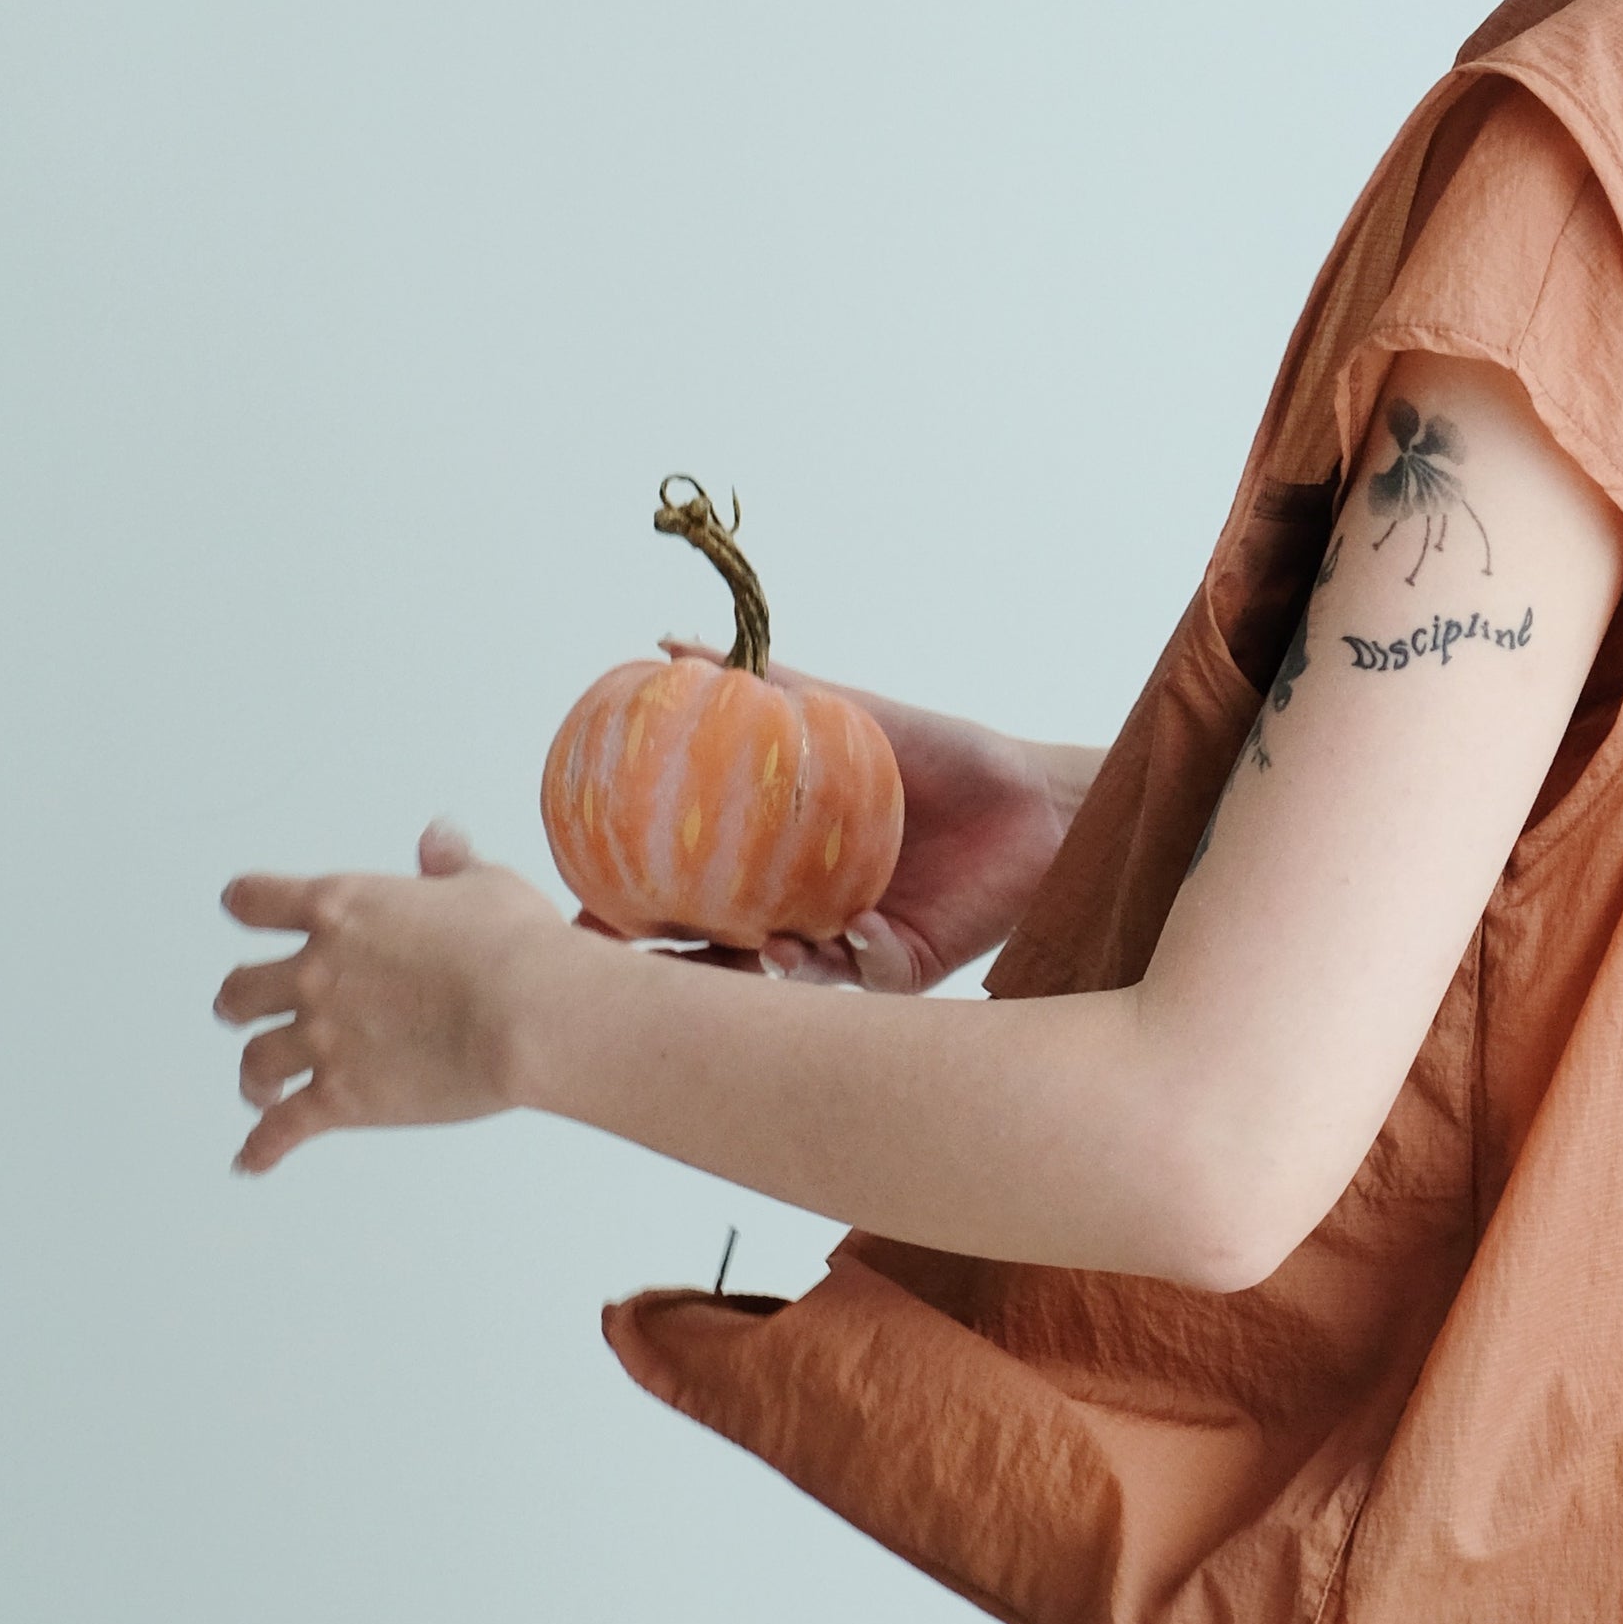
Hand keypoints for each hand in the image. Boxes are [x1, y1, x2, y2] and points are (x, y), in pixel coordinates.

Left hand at [217, 824, 564, 1174]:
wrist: (529, 1014)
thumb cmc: (517, 945)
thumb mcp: (487, 883)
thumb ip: (450, 862)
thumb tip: (437, 840)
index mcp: (342, 909)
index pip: (255, 900)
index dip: (246, 903)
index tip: (241, 908)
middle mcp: (317, 973)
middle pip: (240, 990)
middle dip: (240, 1000)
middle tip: (246, 1009)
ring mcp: (323, 1038)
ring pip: (255, 1060)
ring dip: (254, 1074)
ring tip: (260, 1086)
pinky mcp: (341, 1098)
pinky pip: (282, 1129)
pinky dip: (262, 1147)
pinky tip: (253, 1159)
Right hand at [659, 671, 1082, 994]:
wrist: (1038, 798)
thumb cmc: (947, 760)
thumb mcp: (852, 715)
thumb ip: (771, 687)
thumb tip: (673, 644)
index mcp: (784, 869)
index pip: (695, 900)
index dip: (638, 917)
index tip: (584, 918)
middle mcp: (808, 916)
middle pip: (725, 958)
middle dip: (682, 968)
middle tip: (644, 960)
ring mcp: (853, 948)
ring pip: (795, 980)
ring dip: (775, 967)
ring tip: (767, 946)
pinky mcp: (907, 967)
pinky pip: (874, 971)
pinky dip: (863, 952)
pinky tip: (861, 929)